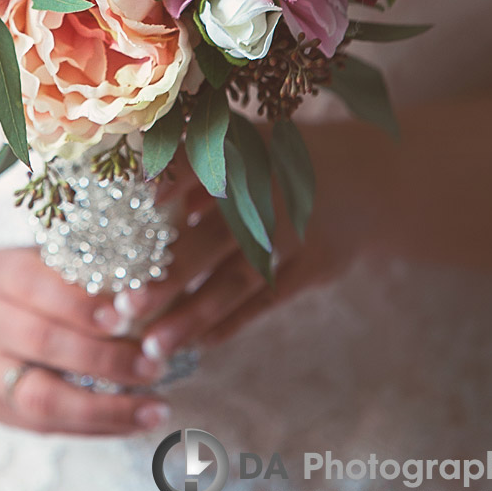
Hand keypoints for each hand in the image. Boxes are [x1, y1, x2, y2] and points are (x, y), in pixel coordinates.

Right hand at [0, 245, 171, 434]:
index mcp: (1, 274)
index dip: (81, 304)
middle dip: (104, 358)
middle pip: (42, 344)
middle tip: (153, 364)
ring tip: (155, 408)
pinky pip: (44, 425)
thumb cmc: (7, 282)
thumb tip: (145, 286)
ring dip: (105, 408)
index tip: (125, 314)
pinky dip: (93, 427)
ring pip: (41, 397)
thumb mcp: (30, 257)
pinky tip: (133, 423)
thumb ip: (76, 269)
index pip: (38, 286)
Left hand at [96, 153, 347, 359]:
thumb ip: (197, 163)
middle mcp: (270, 195)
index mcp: (247, 157)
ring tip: (154, 346)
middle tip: (123, 309)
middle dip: (167, 278)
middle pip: (210, 241)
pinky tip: (199, 343)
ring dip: (194, 315)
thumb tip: (141, 189)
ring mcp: (296, 234)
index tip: (120, 227)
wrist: (372, 178)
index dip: (161, 198)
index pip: (195, 176)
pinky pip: (267, 300)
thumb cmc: (285, 162)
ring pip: (237, 281)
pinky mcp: (316, 265)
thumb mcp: (248, 144)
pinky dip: (233, 322)